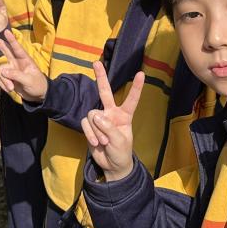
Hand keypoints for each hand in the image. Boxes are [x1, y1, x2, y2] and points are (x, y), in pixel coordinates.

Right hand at [0, 28, 48, 102]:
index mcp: (25, 59)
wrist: (36, 96)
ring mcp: (10, 69)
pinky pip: (0, 79)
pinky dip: (3, 85)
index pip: (17, 48)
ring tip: (12, 88)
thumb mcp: (29, 81)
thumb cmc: (37, 85)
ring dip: (4, 80)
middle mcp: (16, 61)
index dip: (12, 40)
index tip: (6, 31)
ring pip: (0, 71)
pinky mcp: (6, 76)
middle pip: (4, 49)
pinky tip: (10, 89)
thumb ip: (17, 75)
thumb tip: (3, 71)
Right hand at [81, 60, 143, 181]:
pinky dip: (90, 134)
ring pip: (93, 115)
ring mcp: (99, 119)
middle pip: (105, 92)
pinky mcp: (89, 126)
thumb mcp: (120, 141)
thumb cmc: (121, 152)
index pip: (131, 100)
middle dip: (100, 77)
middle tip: (96, 62)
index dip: (136, 87)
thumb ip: (109, 127)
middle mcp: (111, 113)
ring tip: (104, 142)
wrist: (112, 165)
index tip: (141, 74)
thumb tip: (95, 115)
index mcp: (125, 115)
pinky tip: (95, 143)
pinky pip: (85, 124)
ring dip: (97, 130)